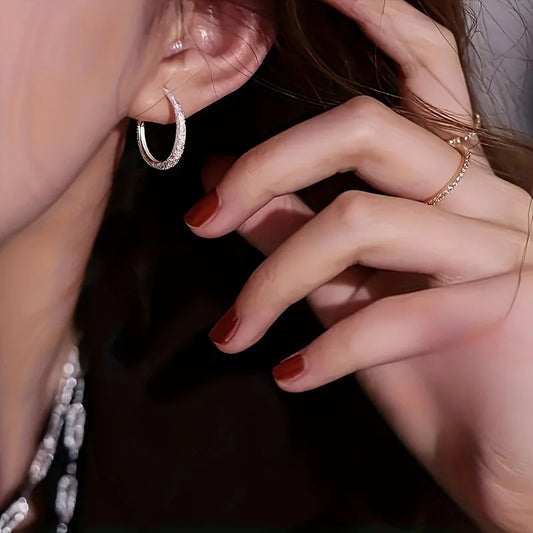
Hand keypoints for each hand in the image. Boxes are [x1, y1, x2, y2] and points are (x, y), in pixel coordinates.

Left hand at [185, 0, 532, 528]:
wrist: (503, 458)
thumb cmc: (432, 374)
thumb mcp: (353, 293)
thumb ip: (298, 232)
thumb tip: (236, 186)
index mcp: (453, 187)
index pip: (423, 80)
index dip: (382, 22)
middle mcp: (485, 200)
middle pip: (366, 130)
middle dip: (271, 166)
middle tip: (203, 220)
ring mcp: (500, 248)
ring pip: (360, 222)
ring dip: (273, 283)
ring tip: (233, 333)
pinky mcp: (503, 305)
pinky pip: (387, 312)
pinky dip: (324, 350)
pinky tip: (289, 374)